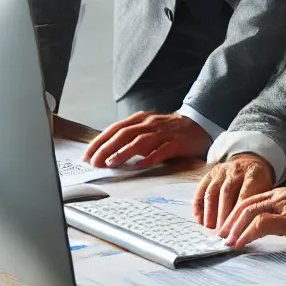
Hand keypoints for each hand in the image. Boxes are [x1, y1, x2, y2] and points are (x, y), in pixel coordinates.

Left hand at [83, 111, 210, 168]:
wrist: (198, 124)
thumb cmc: (168, 130)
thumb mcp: (147, 129)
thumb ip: (130, 138)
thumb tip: (107, 152)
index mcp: (140, 120)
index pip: (115, 129)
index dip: (100, 141)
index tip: (87, 155)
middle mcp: (149, 124)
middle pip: (124, 134)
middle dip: (107, 148)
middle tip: (95, 162)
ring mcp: (163, 132)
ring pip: (140, 141)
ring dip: (124, 152)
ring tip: (111, 163)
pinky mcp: (176, 142)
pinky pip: (162, 150)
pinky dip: (150, 157)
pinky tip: (141, 166)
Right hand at [193, 155, 274, 228]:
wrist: (249, 163)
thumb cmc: (259, 184)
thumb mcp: (266, 191)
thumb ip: (259, 207)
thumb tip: (250, 231)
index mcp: (253, 174)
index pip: (244, 196)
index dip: (238, 216)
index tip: (236, 232)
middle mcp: (235, 170)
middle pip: (226, 193)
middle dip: (223, 215)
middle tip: (222, 234)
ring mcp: (221, 171)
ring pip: (212, 191)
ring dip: (210, 211)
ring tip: (210, 228)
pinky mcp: (209, 174)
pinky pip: (201, 190)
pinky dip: (198, 206)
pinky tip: (200, 219)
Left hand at [217, 187, 285, 249]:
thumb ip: (282, 218)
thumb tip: (262, 231)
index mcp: (282, 193)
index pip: (250, 200)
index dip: (234, 214)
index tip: (226, 228)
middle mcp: (281, 195)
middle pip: (245, 204)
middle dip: (229, 221)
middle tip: (220, 236)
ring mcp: (285, 206)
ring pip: (249, 212)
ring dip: (234, 228)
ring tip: (226, 242)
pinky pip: (261, 224)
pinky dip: (247, 234)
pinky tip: (240, 244)